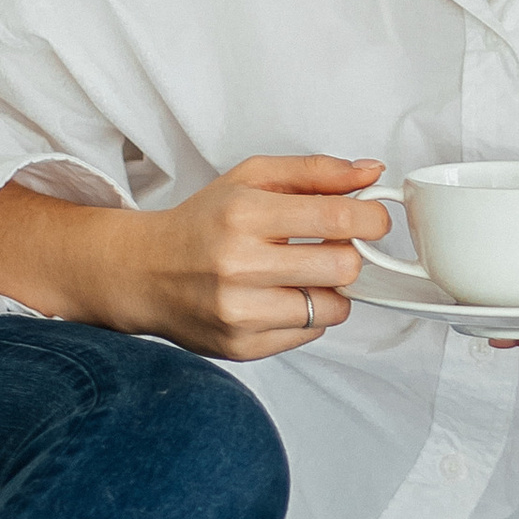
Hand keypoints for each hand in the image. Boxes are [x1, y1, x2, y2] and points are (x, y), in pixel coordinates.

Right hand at [0, 154, 389, 360]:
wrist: (144, 272)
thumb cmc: (202, 223)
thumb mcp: (252, 178)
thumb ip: (315, 172)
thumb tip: (372, 173)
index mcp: (244, 214)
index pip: (337, 220)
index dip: (371, 220)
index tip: (374, 219)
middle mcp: (239, 264)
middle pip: (344, 268)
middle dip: (349, 256)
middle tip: (331, 248)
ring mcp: (239, 311)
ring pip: (333, 308)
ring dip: (329, 290)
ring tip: (300, 275)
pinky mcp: (241, 345)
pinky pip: (309, 334)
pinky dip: (306, 315)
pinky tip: (278, 298)